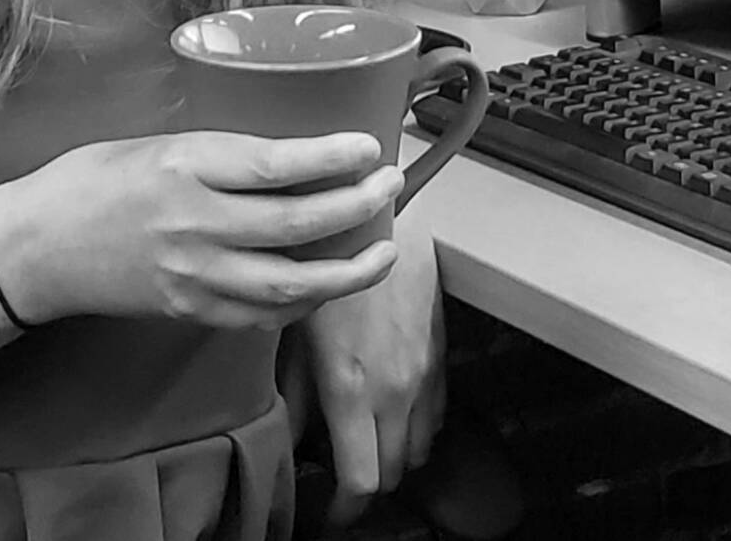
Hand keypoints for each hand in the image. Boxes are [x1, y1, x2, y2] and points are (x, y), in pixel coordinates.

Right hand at [0, 131, 401, 329]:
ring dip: (347, 271)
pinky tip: (329, 285)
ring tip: (383, 251)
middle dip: (357, 207)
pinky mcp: (190, 310)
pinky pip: (262, 313)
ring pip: (289, 282)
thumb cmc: (95, 180)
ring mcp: (193, 276)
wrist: (37, 247)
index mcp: (185, 168)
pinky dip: (304, 302)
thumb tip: (298, 151)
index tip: (370, 146)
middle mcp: (194, 224)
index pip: (276, 165)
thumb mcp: (158, 143)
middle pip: (295, 224)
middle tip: (391, 187)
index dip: (332, 157)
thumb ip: (223, 153)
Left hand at [296, 218, 444, 528]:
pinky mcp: (440, 356)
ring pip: (419, 448)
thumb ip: (293, 393)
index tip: (331, 511)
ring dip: (395, 458)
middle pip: (393, 472)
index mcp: (351, 391)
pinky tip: (394, 415)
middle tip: (342, 478)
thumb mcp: (294, 332)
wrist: (380, 219)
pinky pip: (436, 414)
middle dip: (367, 484)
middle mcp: (394, 391)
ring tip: (367, 446)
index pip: (362, 480)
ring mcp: (423, 375)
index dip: (345, 508)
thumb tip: (290, 434)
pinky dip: (417, 428)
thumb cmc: (327, 266)